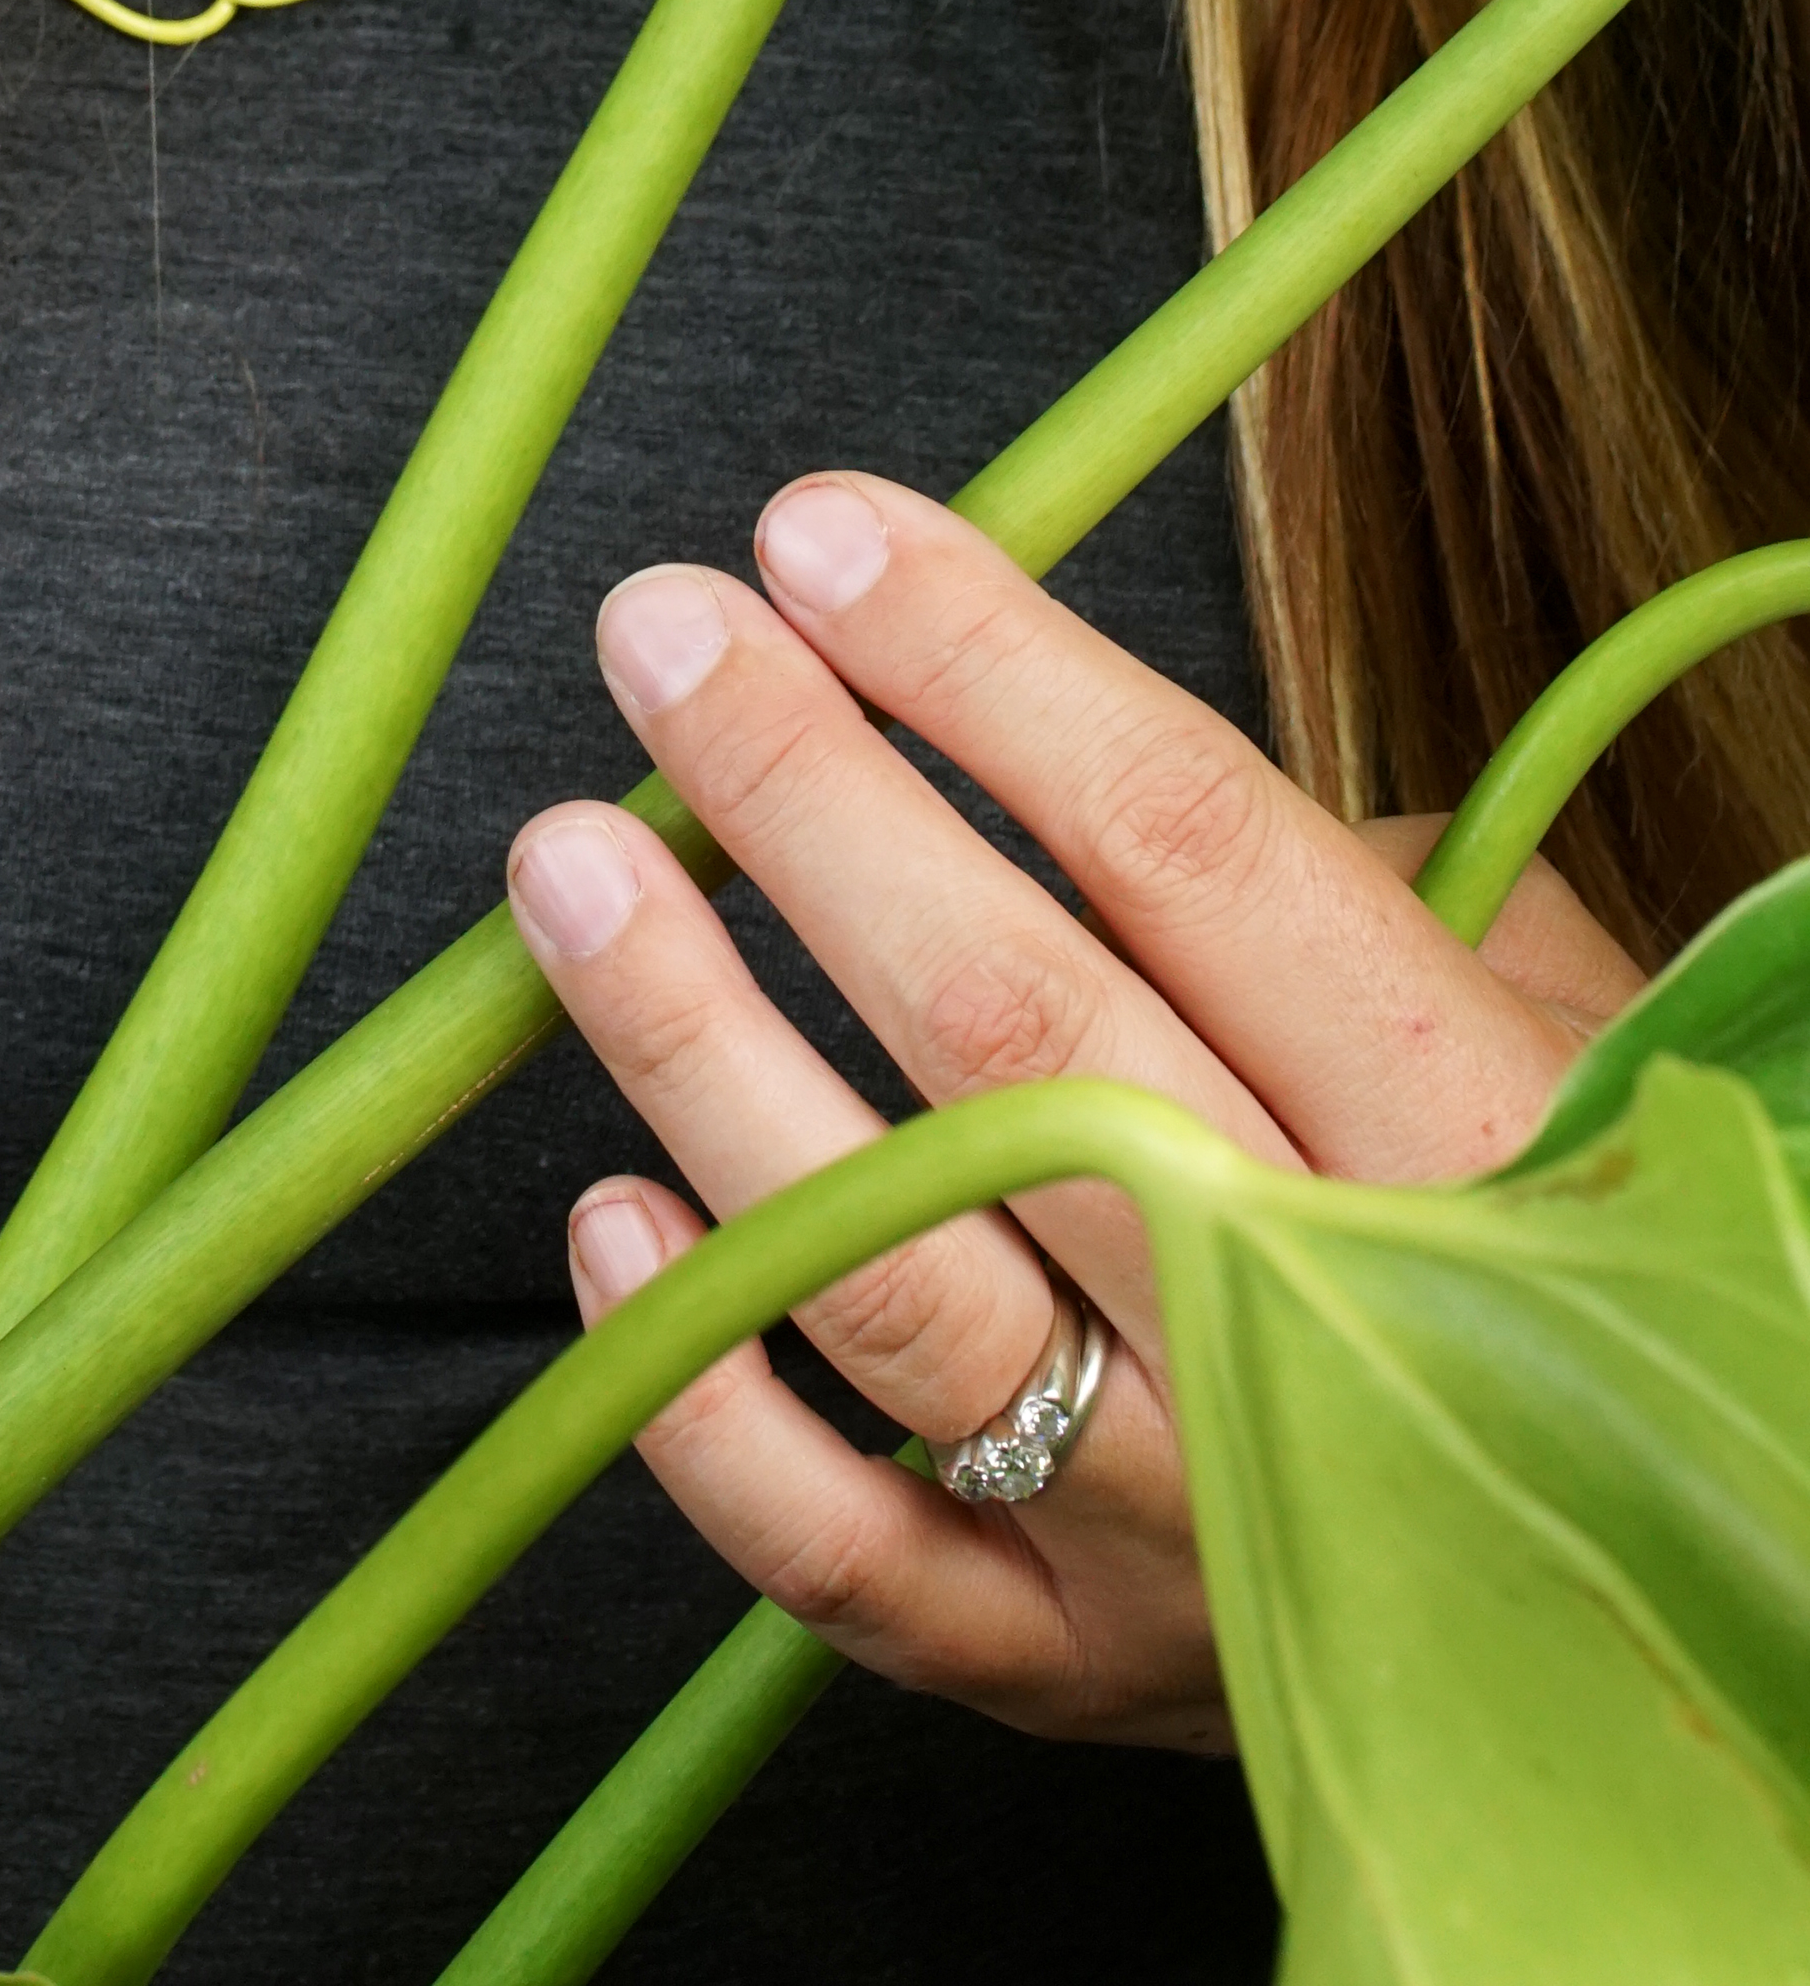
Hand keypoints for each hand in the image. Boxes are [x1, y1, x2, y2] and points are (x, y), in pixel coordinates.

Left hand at [502, 472, 1643, 1745]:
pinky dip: (702, 1393)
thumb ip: (1346, 880)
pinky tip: (607, 1219)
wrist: (1631, 1583)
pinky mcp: (1066, 1668)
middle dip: (809, 801)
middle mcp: (1324, 1339)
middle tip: (659, 632)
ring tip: (568, 864)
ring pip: (894, 1272)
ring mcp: (1183, 1522)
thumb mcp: (1555, 1013)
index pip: (1189, 849)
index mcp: (1465, 1128)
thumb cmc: (1529, 1216)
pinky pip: (843, 1552)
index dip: (987, 669)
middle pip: (1013, 1030)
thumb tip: (1059, 718)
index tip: (818, 532)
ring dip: (698, 1045)